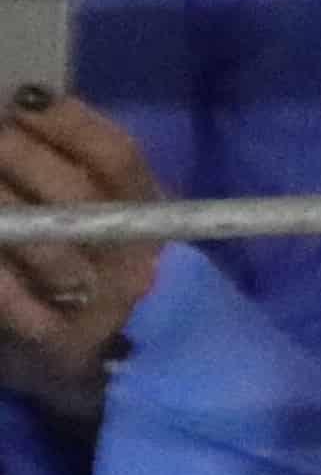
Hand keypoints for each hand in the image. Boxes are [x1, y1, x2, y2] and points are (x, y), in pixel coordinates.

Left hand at [0, 95, 163, 425]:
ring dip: (4, 209)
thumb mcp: (116, 226)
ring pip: (47, 246)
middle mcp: (135, 261)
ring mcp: (101, 306)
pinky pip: (17, 301)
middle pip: (80, 196)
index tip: (26, 98)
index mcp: (153, 220)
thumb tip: (27, 111)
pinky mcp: (60, 347)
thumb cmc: (108, 282)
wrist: (121, 375)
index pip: (119, 159)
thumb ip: (83, 178)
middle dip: (22, 156)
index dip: (70, 124)